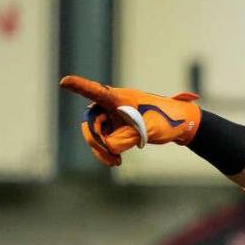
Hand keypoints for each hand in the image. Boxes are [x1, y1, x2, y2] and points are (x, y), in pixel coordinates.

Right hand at [59, 75, 201, 166]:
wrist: (180, 126)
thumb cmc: (167, 120)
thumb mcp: (148, 129)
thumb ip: (127, 137)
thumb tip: (109, 146)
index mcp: (119, 98)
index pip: (96, 92)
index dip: (79, 87)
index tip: (64, 81)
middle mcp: (111, 106)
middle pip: (91, 123)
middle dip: (96, 141)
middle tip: (111, 156)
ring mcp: (112, 118)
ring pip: (95, 135)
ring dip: (101, 150)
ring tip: (115, 162)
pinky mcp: (116, 129)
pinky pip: (102, 142)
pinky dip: (106, 152)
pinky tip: (115, 161)